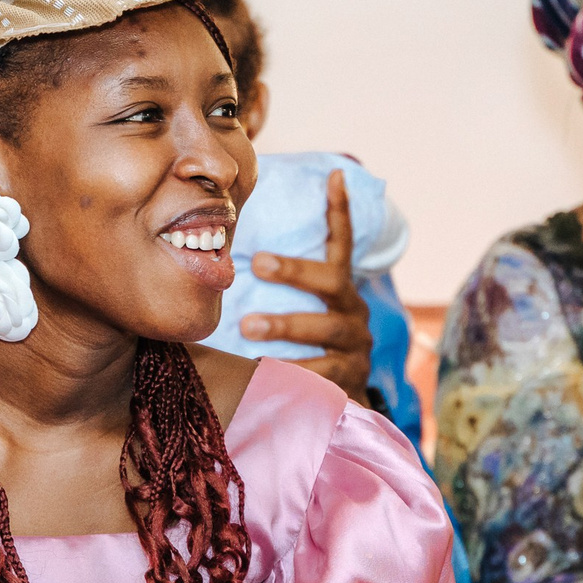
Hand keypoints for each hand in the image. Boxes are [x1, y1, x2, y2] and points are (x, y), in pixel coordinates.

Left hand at [241, 170, 373, 402]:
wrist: (339, 407)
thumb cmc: (305, 351)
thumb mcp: (297, 313)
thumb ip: (275, 288)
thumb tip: (225, 255)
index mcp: (340, 291)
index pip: (341, 245)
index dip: (340, 211)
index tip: (335, 175)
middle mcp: (354, 313)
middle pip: (331, 284)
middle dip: (295, 271)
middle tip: (257, 262)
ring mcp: (356, 347)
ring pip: (326, 329)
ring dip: (287, 324)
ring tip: (248, 327)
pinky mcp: (350, 380)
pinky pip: (323, 373)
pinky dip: (294, 371)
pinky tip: (263, 370)